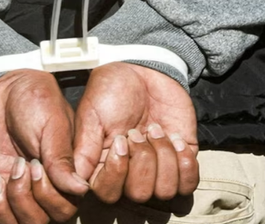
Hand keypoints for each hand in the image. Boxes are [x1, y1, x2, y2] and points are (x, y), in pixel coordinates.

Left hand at [0, 71, 80, 223]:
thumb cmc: (34, 101)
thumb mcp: (53, 125)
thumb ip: (62, 158)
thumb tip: (81, 189)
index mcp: (66, 176)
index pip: (66, 207)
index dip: (50, 195)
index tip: (36, 164)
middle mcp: (45, 190)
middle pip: (43, 221)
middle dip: (27, 198)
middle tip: (20, 164)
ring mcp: (18, 193)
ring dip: (6, 208)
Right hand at [69, 63, 199, 204]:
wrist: (143, 70)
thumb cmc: (111, 91)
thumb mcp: (91, 116)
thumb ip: (84, 151)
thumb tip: (75, 184)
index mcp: (103, 166)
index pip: (107, 194)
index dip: (116, 173)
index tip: (119, 140)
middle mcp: (129, 174)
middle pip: (139, 194)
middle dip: (142, 159)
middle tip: (137, 130)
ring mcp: (157, 170)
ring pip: (165, 191)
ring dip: (163, 157)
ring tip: (155, 129)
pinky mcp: (181, 161)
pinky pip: (188, 183)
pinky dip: (185, 163)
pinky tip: (175, 138)